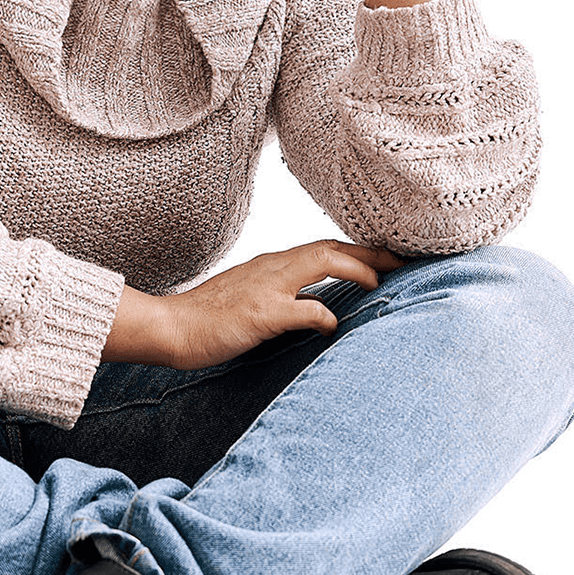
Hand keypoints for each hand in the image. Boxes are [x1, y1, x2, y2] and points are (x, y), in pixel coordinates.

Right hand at [104, 240, 405, 371]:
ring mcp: (266, 289)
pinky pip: (302, 310)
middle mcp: (273, 268)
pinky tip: (333, 325)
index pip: (324, 247)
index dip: (359, 250)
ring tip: (380, 281)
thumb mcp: (253, 300)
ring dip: (355, 269)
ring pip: (321, 262)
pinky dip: (323, 315)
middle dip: (370, 252)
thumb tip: (320, 310)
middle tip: (403, 259)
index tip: (387, 257)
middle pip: (331, 247)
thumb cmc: (209, 319)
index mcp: (272, 265)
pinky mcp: (259, 315)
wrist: (170, 328)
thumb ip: (287, 299)